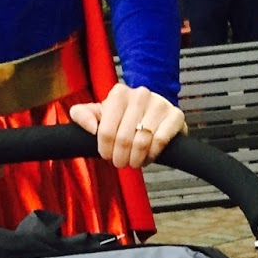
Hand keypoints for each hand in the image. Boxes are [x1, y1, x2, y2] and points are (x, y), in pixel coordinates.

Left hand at [69, 83, 185, 168]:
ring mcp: (159, 104)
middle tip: (121, 163)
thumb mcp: (99, 113)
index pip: (105, 131)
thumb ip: (82, 115)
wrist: (153, 113)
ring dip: (136, 159)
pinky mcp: (175, 115)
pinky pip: (160, 141)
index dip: (105, 150)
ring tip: (134, 162)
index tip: (107, 156)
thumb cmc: (124, 116)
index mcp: (119, 93)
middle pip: (124, 139)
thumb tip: (91, 128)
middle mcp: (140, 94)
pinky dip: (152, 154)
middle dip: (120, 158)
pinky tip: (148, 157)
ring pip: (142, 142)